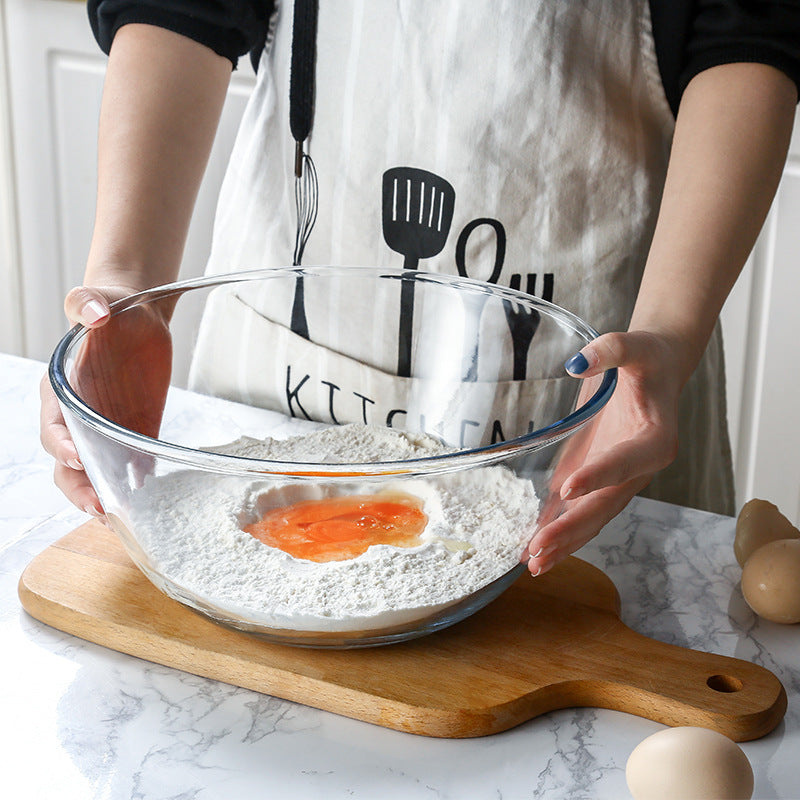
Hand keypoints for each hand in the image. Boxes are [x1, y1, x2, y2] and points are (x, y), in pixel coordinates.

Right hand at [40, 285, 171, 514]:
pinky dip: (132, 487)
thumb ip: (88, 303)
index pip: (52, 425)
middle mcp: (78, 416)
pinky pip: (127, 467)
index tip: (76, 456)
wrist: (139, 316)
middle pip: (67, 462)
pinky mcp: (131, 433)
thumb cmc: (113, 308)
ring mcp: (104, 429)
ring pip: (92, 472)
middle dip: (77, 486)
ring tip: (118, 517)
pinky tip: (144, 506)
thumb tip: (93, 313)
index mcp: (61, 389)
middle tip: (98, 505)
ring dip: (100, 495)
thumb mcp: (100, 301)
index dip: (60, 444)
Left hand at [524, 330, 681, 575]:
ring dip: (565, 541)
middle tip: (539, 548)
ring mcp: (619, 480)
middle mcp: (638, 470)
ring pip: (593, 518)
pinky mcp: (600, 481)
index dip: (598, 476)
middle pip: (605, 505)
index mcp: (654, 441)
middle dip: (572, 528)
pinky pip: (581, 511)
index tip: (569, 488)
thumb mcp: (634, 345)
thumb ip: (611, 351)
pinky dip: (560, 530)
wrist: (656, 370)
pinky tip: (535, 549)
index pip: (624, 462)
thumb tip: (576, 363)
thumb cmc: (647, 359)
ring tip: (534, 563)